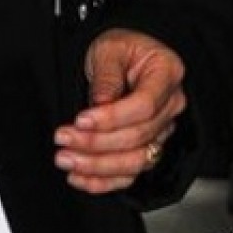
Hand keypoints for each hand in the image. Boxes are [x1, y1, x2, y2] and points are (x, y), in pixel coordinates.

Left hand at [54, 28, 186, 193]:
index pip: (144, 106)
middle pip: (138, 137)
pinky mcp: (146, 150)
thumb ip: (106, 77)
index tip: (81, 119)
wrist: (122, 59)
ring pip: (135, 162)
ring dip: (96, 166)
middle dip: (95, 143)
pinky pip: (128, 176)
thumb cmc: (119, 50)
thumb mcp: (108, 49)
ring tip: (65, 159)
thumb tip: (101, 105)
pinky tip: (77, 177)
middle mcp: (169, 106)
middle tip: (63, 138)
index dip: (111, 118)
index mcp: (166, 74)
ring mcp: (160, 132)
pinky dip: (102, 182)